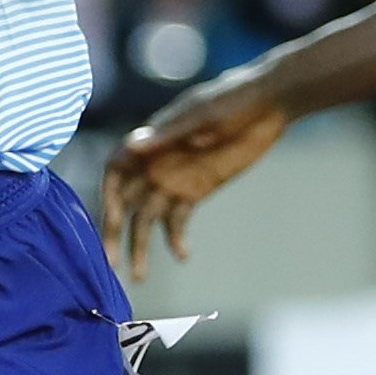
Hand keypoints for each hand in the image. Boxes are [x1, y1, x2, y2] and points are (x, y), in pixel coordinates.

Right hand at [104, 65, 289, 281]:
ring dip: (142, 245)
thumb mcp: (200, 113)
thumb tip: (133, 145)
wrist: (267, 103)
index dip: (107, 195)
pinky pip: (178, 220)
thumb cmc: (230, 97)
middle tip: (112, 264)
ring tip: (140, 277)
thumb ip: (169, 131)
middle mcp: (155, 163)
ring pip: (148, 218)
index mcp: (150, 140)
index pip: (115, 172)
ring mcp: (174, 179)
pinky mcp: (196, 191)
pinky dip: (176, 239)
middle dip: (116, 232)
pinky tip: (182, 255)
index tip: (110, 219)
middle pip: (126, 202)